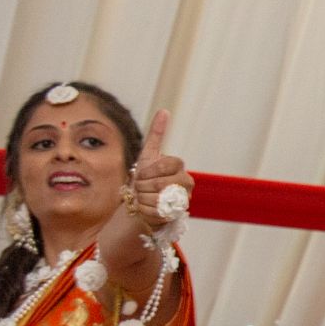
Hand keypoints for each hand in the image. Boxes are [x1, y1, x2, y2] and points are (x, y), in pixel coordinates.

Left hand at [127, 110, 193, 225]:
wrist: (145, 202)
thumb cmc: (147, 177)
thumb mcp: (149, 155)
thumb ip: (157, 133)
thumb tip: (164, 110)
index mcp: (179, 166)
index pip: (164, 165)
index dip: (147, 171)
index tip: (140, 174)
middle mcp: (186, 182)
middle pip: (160, 184)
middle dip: (142, 186)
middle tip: (138, 188)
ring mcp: (183, 199)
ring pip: (156, 199)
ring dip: (142, 199)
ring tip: (141, 197)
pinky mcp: (177, 215)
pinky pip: (156, 212)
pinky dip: (145, 210)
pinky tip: (145, 207)